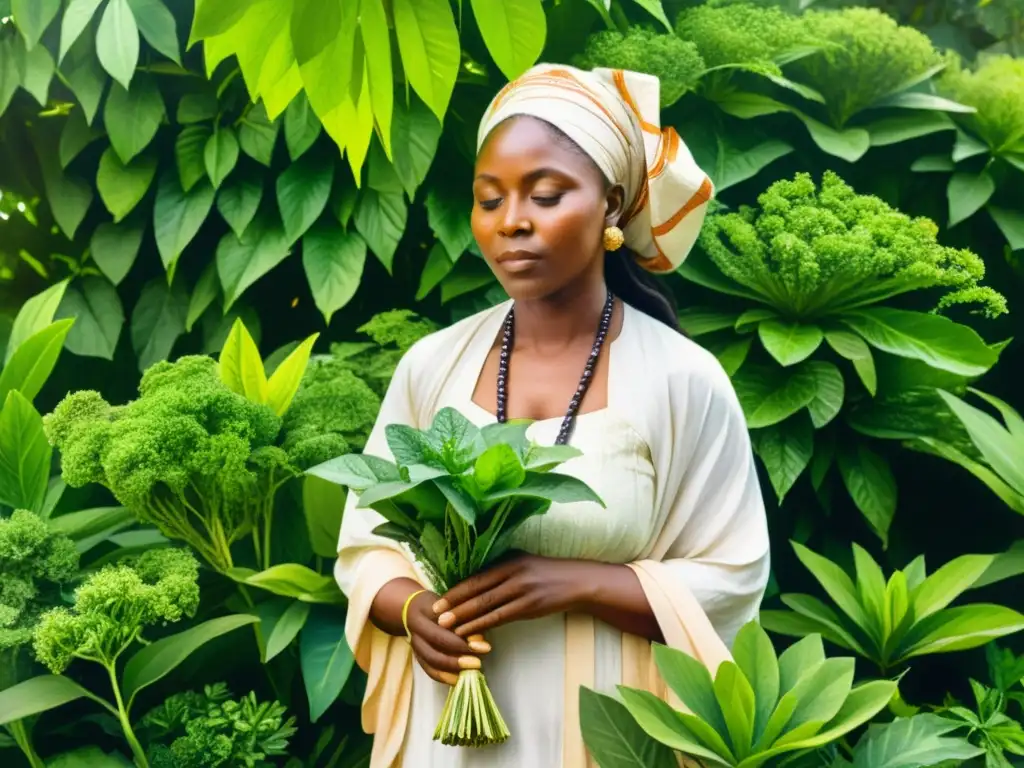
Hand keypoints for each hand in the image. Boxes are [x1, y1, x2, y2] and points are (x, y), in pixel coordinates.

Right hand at [405, 590, 491, 685]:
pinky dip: (443, 676)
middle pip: (435, 646)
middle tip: (478, 663)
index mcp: (424, 611)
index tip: (482, 645)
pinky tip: (457, 680)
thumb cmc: (439, 603)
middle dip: (458, 657)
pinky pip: (428, 669)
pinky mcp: (417, 654)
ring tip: (470, 672)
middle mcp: (416, 628)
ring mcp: (414, 643)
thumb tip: (479, 638)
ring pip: (430, 660)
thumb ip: (463, 617)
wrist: (411, 607)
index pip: (442, 627)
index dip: (462, 639)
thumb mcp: (450, 602)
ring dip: (452, 668)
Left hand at [433, 554, 590, 637]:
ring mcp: (522, 589)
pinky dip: (483, 625)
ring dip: (465, 617)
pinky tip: (471, 632)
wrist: (577, 581)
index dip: (456, 589)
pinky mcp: (530, 606)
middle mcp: (513, 573)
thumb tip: (474, 582)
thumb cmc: (546, 573)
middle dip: (454, 604)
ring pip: (487, 605)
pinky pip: (501, 617)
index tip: (438, 599)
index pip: (476, 577)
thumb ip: (501, 570)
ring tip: (446, 626)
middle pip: (478, 591)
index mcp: (509, 560)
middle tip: (435, 614)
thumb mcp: (523, 563)